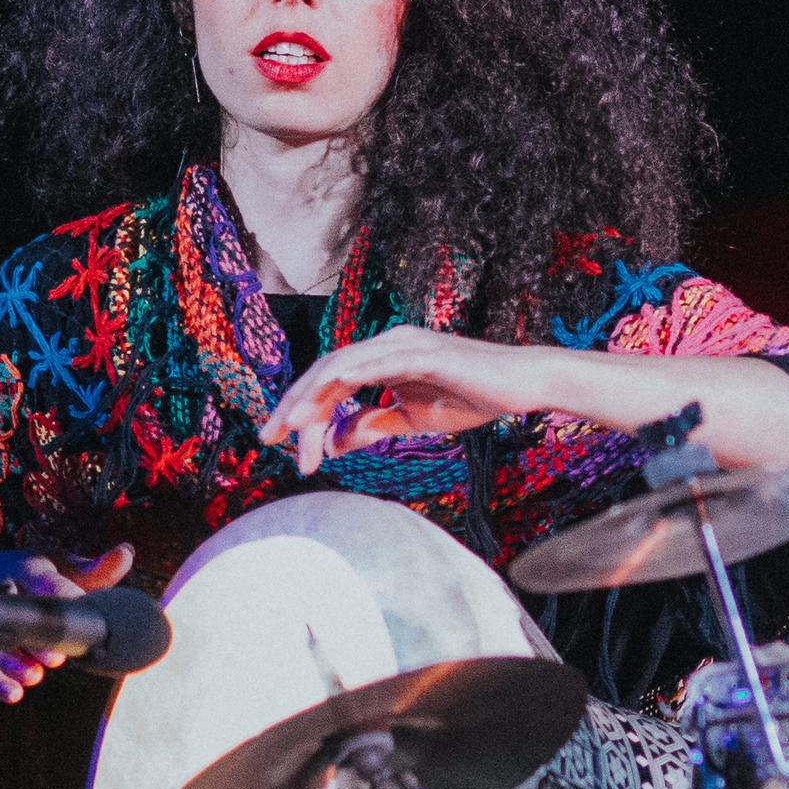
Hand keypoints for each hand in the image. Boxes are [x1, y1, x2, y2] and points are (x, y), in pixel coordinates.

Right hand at [0, 543, 134, 703]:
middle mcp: (0, 590)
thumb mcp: (60, 566)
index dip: (62, 592)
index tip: (80, 607)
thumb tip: (127, 552)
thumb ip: (94, 569)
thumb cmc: (28, 575)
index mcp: (27, 568)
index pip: (45, 580)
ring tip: (34, 676)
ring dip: (13, 661)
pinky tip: (13, 693)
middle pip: (17, 614)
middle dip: (37, 637)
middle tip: (58, 658)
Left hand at [259, 328, 585, 476]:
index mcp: (382, 358)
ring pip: (340, 365)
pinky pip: (374, 364)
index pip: (330, 381)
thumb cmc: (472, 398)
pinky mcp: (422, 352)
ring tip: (290, 428)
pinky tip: (324, 405)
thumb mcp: (411, 420)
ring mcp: (403, 344)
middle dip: (292, 405)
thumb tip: (331, 444)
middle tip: (268, 438)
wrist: (520, 387)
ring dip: (311, 398)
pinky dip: (345, 383)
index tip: (284, 446)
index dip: (302, 410)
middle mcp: (387, 343)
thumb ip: (371, 426)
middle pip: (324, 370)